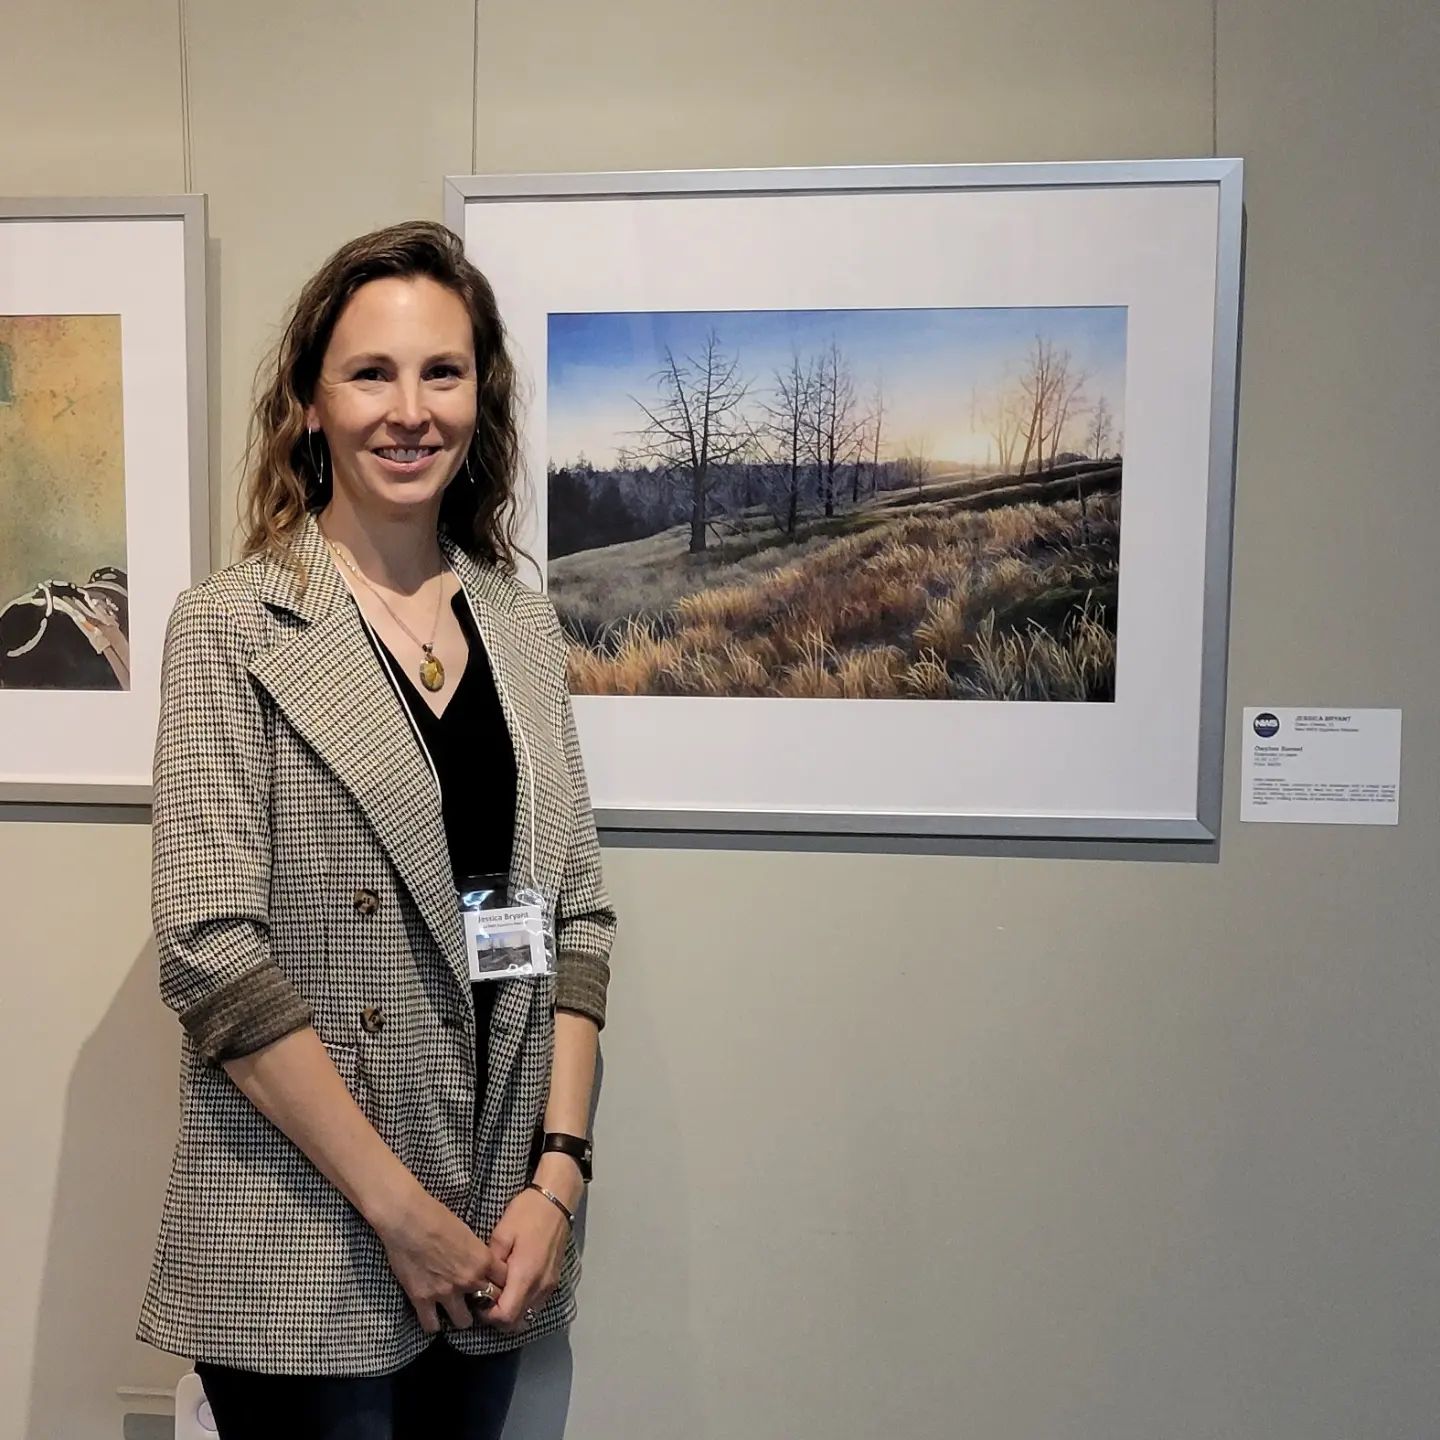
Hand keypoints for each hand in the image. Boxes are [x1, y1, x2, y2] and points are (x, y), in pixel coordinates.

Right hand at [373, 1187, 507, 1333]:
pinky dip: (433, 1324)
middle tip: (476, 1299)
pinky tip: (433, 1316)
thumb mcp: (467, 1233)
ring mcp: (445, 1293)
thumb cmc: (437, 1216)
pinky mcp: (422, 1299)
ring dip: (461, 1316)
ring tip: (455, 1310)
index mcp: (482, 1260)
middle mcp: (468, 1280)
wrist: (407, 1218)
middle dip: (484, 1302)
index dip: (499, 1283)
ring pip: (463, 1322)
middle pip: (488, 1304)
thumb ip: (477, 1254)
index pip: (504, 1282)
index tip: (494, 1284)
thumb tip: (480, 1264)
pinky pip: (432, 1326)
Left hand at [483, 1173, 574, 1330]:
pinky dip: (522, 1304)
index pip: (506, 1316)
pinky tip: (513, 1286)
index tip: (477, 1301)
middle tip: (485, 1299)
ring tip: (498, 1292)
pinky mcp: (554, 1280)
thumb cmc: (527, 1213)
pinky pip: (535, 1303)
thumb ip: (491, 1264)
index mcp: (525, 1275)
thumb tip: (483, 1284)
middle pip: (517, 1322)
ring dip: (511, 1312)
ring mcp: (549, 1285)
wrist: (556, 1200)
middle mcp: (540, 1286)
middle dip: (498, 1318)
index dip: (488, 1316)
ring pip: (527, 1315)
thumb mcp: (501, 1234)